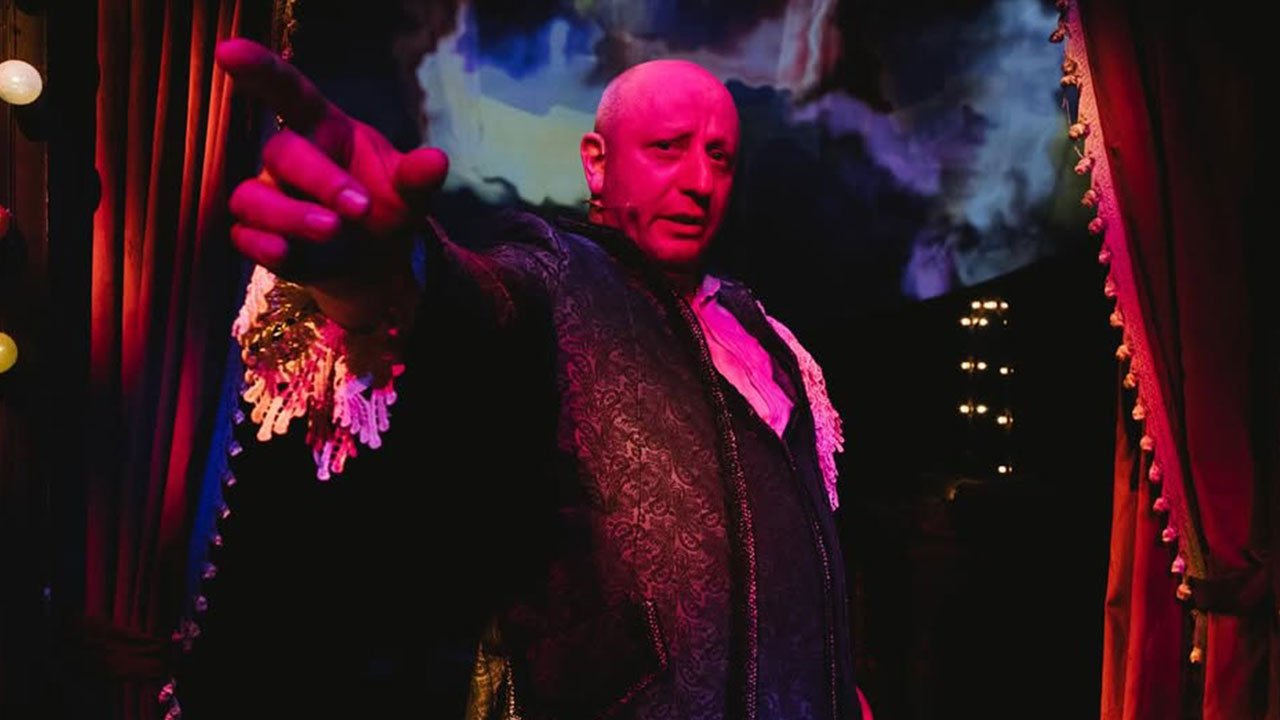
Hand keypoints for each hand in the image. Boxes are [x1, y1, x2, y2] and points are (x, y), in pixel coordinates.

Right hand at [215, 38, 447, 327]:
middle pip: (282, 153)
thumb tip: (437, 161)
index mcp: (323, 129)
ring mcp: (269, 196)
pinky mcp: (260, 236)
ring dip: (292, 216)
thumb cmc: (385, 208)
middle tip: (360, 208)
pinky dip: (263, 245)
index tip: (231, 52)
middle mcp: (289, 159)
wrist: (377, 262)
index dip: (260, 70)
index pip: (288, 91)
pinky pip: (243, 236)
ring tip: (334, 231)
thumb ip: (417, 177)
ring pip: (253, 197)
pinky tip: (286, 253)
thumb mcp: (409, 192)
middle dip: (320, 180)